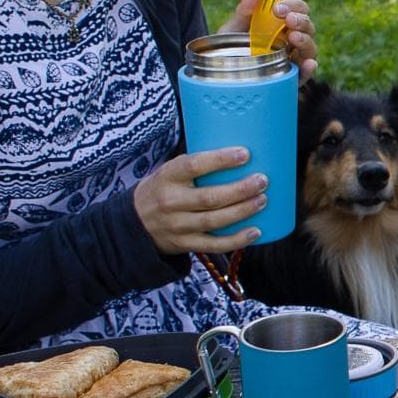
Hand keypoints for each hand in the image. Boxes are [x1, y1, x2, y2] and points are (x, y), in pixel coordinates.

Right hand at [135, 146, 268, 254]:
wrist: (134, 222)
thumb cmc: (162, 189)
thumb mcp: (169, 171)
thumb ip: (196, 165)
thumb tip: (239, 153)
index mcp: (168, 177)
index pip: (194, 165)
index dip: (220, 160)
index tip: (245, 154)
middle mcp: (171, 202)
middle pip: (210, 197)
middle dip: (240, 189)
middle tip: (262, 181)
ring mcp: (178, 226)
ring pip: (215, 220)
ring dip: (242, 211)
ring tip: (263, 200)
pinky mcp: (186, 244)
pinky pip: (215, 245)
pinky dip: (237, 240)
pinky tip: (255, 231)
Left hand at [218, 0, 317, 78]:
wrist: (220, 75)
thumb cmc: (231, 48)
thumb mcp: (235, 27)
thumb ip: (246, 8)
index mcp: (282, 24)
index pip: (299, 9)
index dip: (293, 5)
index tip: (278, 8)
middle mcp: (292, 40)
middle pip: (308, 27)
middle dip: (301, 21)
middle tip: (288, 20)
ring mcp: (293, 60)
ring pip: (311, 49)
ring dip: (305, 41)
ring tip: (293, 38)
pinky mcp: (291, 79)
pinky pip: (305, 74)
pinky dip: (309, 69)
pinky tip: (308, 64)